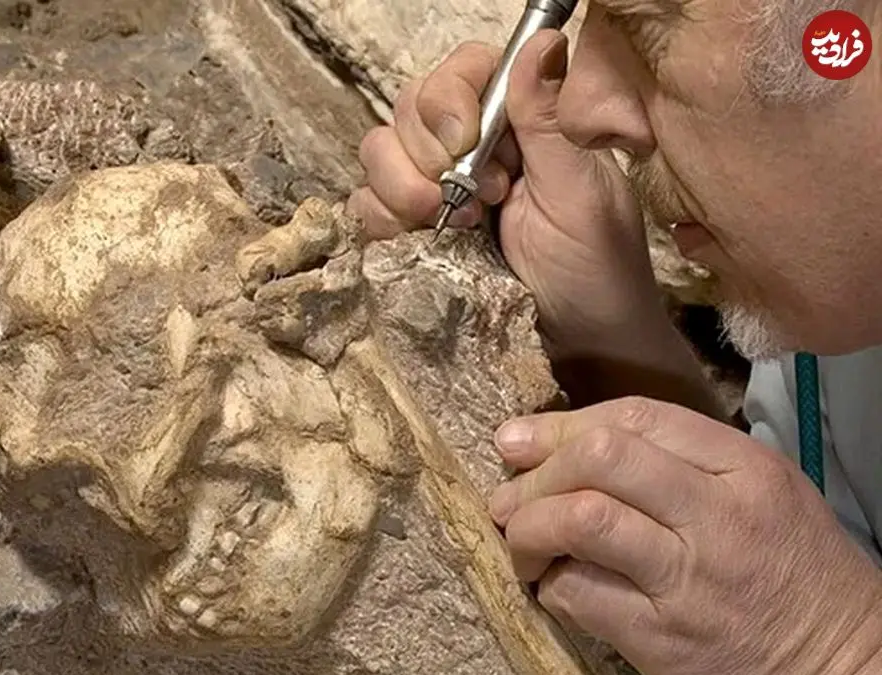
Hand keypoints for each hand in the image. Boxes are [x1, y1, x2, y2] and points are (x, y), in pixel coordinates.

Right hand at [347, 30, 662, 350]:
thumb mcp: (580, 194)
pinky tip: (424, 243)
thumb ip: (549, 120)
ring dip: (402, 187)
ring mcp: (436, 189)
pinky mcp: (411, 233)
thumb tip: (544, 41)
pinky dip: (382, 221)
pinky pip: (365, 206)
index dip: (451, 99)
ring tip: (454, 227)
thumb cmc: (597, 272)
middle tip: (480, 200)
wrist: (580, 347)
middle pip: (409, 106)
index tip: (469, 144)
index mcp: (520, 122)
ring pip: (378, 151)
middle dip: (430, 153)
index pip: (463, 70)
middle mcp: (473, 146)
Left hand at [488, 396, 881, 674]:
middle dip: (537, 473)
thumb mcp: (761, 496)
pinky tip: (555, 588)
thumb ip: (676, 463)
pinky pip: (578, 594)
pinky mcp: (664, 637)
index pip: (634, 417)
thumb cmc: (794, 579)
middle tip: (512, 496)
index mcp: (745, 469)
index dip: (562, 426)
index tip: (522, 441)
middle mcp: (718, 515)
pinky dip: (550, 586)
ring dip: (528, 528)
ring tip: (523, 543)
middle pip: (599, 458)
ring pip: (579, 519)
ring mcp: (690, 577)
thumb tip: (569, 445)